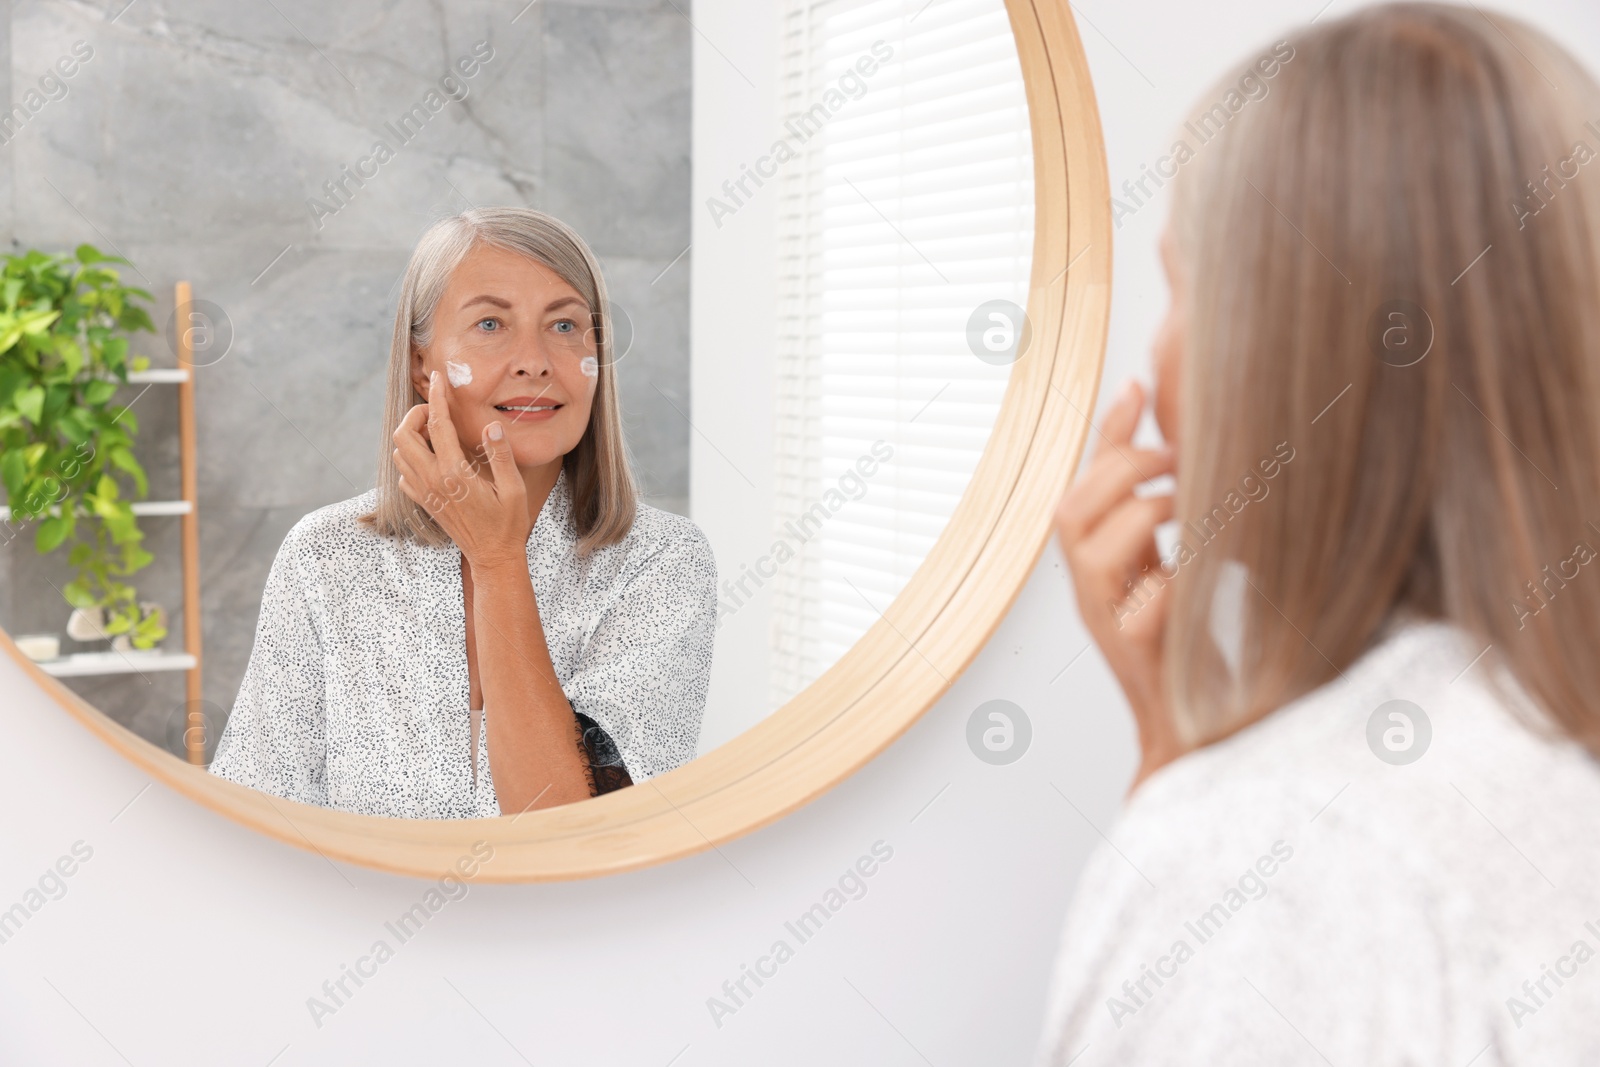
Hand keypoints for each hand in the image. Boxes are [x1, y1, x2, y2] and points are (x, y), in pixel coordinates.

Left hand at [392, 369, 530, 571]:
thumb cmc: (508, 524)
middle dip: (415, 415)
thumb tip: (490, 426)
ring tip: (436, 432)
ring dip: (412, 436)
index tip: (438, 379)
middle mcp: (432, 481)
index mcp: (454, 473)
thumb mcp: (514, 489)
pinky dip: (411, 459)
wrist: (492, 557)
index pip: (437, 425)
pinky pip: (404, 474)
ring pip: (400, 453)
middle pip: (403, 435)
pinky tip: (432, 459)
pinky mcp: (424, 503)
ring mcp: (424, 493)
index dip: (437, 397)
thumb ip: (501, 455)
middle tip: (436, 411)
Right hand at [1054, 379, 1180, 790]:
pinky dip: (1169, 581)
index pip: (1086, 481)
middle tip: (1178, 459)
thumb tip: (1181, 437)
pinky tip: (1198, 569)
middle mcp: (1087, 586)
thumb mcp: (1174, 559)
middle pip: (1071, 508)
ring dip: (1141, 514)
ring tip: (1187, 507)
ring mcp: (1102, 619)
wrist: (1193, 718)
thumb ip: (1166, 507)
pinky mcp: (1130, 652)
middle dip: (1124, 470)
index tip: (1138, 383)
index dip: (1108, 430)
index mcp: (1097, 557)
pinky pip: (1138, 606)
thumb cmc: (1190, 637)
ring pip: (1088, 548)